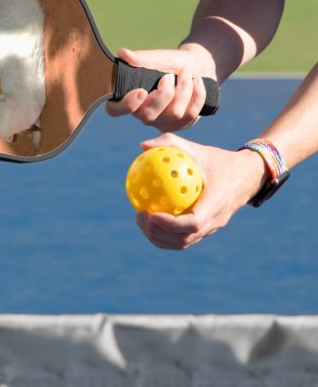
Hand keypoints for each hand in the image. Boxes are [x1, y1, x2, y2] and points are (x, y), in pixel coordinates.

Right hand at [106, 47, 214, 131]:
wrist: (197, 67)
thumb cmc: (172, 63)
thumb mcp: (159, 57)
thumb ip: (142, 58)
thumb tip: (122, 53)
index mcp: (130, 97)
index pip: (115, 110)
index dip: (126, 105)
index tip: (141, 91)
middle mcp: (142, 114)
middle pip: (148, 116)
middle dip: (164, 94)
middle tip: (169, 76)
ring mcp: (161, 122)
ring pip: (174, 114)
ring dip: (184, 89)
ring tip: (186, 73)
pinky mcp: (179, 125)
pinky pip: (190, 115)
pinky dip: (197, 94)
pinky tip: (197, 82)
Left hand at [134, 133, 268, 249]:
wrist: (247, 176)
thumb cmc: (219, 160)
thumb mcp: (198, 149)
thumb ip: (171, 144)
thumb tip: (143, 146)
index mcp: (217, 202)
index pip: (193, 222)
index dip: (170, 224)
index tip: (150, 214)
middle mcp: (216, 220)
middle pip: (184, 239)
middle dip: (158, 233)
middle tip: (139, 216)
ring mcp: (212, 228)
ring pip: (183, 243)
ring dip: (159, 237)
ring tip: (141, 220)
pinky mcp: (207, 230)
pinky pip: (184, 238)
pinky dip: (165, 235)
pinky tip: (150, 219)